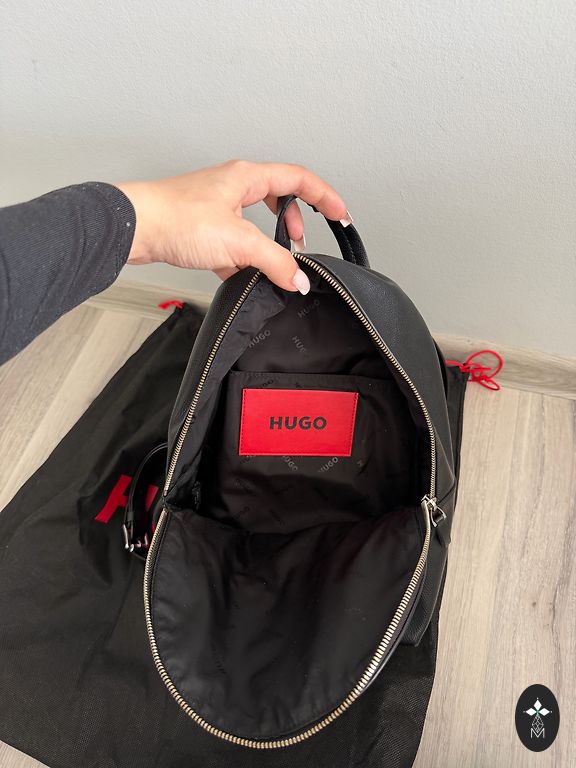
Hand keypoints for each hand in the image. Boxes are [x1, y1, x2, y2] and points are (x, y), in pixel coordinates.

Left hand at [117, 160, 350, 294]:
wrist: (133, 228)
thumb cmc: (176, 218)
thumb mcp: (238, 242)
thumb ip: (275, 262)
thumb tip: (299, 279)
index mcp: (247, 177)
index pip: (299, 179)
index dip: (325, 196)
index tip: (341, 215)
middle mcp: (233, 187)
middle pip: (278, 199)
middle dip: (293, 223)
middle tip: (299, 247)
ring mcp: (216, 207)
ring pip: (254, 224)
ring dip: (267, 245)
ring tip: (272, 265)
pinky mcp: (201, 229)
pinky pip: (233, 243)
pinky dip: (242, 260)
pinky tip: (241, 278)